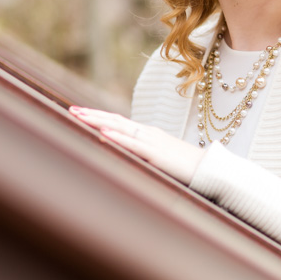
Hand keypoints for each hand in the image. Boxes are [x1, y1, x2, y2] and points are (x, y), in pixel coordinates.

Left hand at [69, 106, 204, 185]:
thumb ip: (145, 154)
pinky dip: (117, 137)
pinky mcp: (156, 154)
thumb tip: (128, 156)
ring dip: (98, 121)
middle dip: (92, 115)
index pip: (119, 121)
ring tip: (80, 116)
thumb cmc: (187, 166)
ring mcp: (152, 142)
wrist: (209, 169)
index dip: (99, 116)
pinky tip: (103, 133)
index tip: (80, 113)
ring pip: (120, 128)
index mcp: (148, 134)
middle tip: (71, 110)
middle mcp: (148, 133)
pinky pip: (133, 144)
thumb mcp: (161, 157)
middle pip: (116, 120)